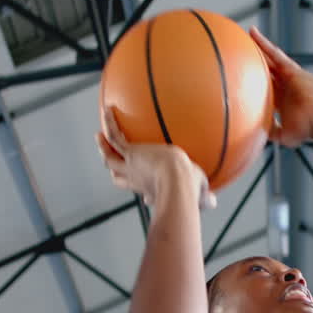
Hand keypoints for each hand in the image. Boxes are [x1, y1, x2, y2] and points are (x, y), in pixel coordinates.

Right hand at [97, 105, 215, 209]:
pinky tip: (108, 109)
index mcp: (152, 189)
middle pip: (118, 176)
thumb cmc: (190, 191)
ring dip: (103, 147)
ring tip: (99, 136)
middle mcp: (137, 179)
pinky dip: (110, 123)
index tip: (148, 198)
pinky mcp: (130, 153)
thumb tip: (213, 203)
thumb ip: (205, 198)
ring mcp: (130, 166)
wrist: (177, 183)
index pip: (144, 192)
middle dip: (114, 169)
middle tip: (110, 160)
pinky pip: (115, 136)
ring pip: (109, 157)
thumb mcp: (199, 193)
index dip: (144, 193)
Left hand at [249, 27, 312, 147]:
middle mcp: (283, 85)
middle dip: (253, 60)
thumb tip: (253, 135)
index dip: (250, 81)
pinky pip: (276, 55)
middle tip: (236, 50)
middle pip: (265, 69)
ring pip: (269, 59)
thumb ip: (270, 132)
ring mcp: (288, 76)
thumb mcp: (284, 134)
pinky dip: (264, 44)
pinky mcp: (292, 70)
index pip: (262, 87)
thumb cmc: (308, 130)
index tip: (237, 75)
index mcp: (280, 100)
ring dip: (257, 47)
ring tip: (245, 35)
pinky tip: (253, 34)